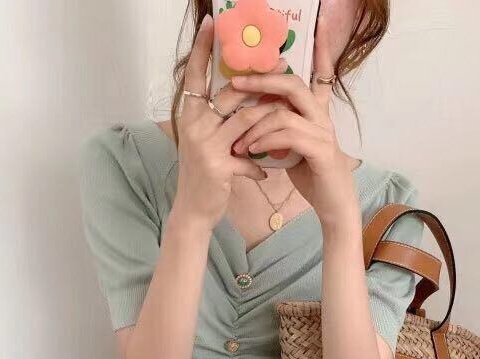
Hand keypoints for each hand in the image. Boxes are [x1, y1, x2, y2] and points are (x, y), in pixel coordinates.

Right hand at [173, 15, 289, 230]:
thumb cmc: (203, 176)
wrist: (193, 212)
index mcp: (190, 115)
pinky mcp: (219, 167)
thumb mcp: (206, 143)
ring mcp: (206, 146)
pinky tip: (266, 174)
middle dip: (258, 79)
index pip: (195, 75)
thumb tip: (241, 97)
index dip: (201, 49)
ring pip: (246, 119)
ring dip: (270, 118)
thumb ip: (218, 121)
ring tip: (289, 116)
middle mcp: (195, 126)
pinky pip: (250, 159)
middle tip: (281, 63)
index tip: (212, 24)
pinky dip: (260, 166)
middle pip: (230, 93)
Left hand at [228, 14, 358, 227]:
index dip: (322, 48)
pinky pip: (287, 135)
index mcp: (317, 112)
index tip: (321, 20)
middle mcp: (322, 116)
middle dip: (262, 81)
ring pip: (284, 111)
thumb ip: (279, 128)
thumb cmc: (312, 176)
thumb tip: (254, 118)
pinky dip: (264, 140)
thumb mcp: (292, 147)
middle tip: (235, 83)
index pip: (321, 73)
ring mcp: (323, 132)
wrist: (333, 205)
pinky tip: (249, 149)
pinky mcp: (320, 150)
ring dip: (254, 123)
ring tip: (236, 139)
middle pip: (293, 84)